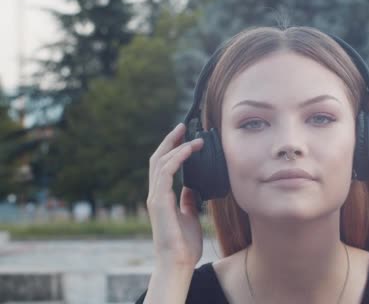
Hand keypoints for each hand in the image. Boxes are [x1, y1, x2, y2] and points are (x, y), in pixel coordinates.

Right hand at [146, 123, 204, 268]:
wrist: (177, 262)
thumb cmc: (184, 244)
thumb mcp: (189, 216)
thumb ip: (188, 200)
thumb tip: (192, 188)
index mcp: (162, 197)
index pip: (163, 166)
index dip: (172, 149)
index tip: (185, 136)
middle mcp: (155, 194)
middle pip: (158, 159)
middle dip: (170, 140)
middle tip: (183, 126)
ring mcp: (155, 197)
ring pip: (160, 162)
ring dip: (176, 146)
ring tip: (192, 137)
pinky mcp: (159, 201)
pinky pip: (166, 173)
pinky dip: (177, 158)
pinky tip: (188, 150)